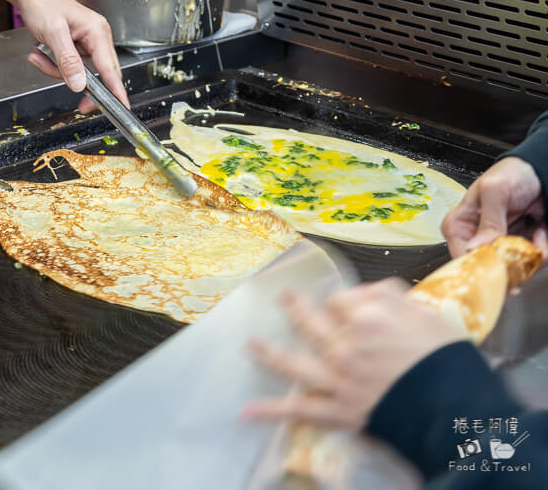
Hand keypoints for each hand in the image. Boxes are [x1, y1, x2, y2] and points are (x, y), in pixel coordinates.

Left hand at [18, 0, 128, 114]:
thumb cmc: (42, 4)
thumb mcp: (53, 33)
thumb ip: (67, 60)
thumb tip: (79, 84)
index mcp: (97, 32)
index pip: (111, 69)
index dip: (116, 91)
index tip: (122, 108)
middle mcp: (97, 38)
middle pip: (97, 75)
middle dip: (72, 79)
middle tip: (58, 81)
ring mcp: (88, 44)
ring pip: (79, 74)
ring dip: (55, 69)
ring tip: (39, 54)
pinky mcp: (77, 48)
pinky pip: (69, 67)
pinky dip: (52, 65)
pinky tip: (41, 52)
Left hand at [241, 279, 465, 429]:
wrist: (456, 410)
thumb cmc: (447, 359)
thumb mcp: (427, 313)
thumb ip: (393, 298)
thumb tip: (371, 291)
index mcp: (366, 316)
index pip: (341, 300)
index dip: (347, 302)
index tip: (352, 307)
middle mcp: (344, 344)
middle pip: (310, 321)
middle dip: (295, 307)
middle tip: (284, 298)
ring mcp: (337, 377)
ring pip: (294, 362)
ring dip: (270, 353)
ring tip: (251, 344)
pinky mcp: (337, 409)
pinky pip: (299, 409)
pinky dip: (271, 412)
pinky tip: (246, 412)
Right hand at [441, 157, 546, 257]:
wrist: (539, 172)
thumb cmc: (511, 175)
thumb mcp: (495, 191)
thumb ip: (487, 221)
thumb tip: (473, 248)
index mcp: (458, 227)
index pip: (461, 257)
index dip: (480, 265)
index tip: (502, 262)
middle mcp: (475, 240)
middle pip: (488, 267)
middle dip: (512, 260)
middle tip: (529, 244)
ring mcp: (497, 246)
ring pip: (511, 268)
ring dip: (531, 254)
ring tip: (538, 232)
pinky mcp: (517, 248)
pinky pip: (529, 262)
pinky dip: (540, 250)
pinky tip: (540, 232)